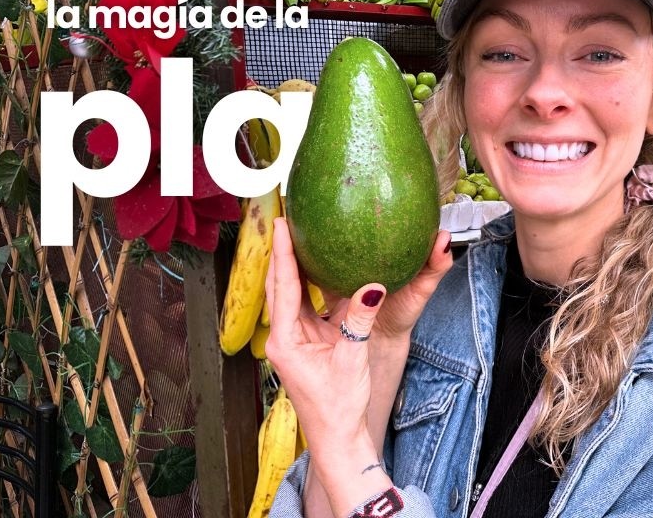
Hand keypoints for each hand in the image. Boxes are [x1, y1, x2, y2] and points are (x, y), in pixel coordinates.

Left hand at [264, 218, 453, 515]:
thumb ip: (359, 321)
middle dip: (282, 251)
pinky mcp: (307, 341)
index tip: (282, 223)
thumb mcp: (352, 360)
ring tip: (298, 232)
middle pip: (279, 284)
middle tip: (286, 217)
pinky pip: (305, 303)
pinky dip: (308, 282)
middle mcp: (284, 335)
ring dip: (293, 264)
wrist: (338, 436)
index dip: (283, 253)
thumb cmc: (339, 406)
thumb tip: (373, 286)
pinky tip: (317, 264)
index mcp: (285, 340)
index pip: (283, 287)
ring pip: (290, 292)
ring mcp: (294, 338)